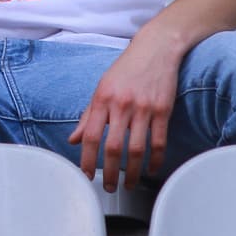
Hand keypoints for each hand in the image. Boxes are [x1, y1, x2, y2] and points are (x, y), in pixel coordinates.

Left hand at [67, 38, 181, 190]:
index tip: (86, 175)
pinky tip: (151, 169)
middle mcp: (121, 104)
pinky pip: (159, 141)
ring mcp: (143, 108)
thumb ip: (87, 116)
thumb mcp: (101, 88)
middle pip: (113, 147)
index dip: (86, 159)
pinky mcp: (163, 110)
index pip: (90, 135)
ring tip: (130, 184)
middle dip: (109, 172)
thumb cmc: (126, 69)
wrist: (155, 48)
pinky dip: (155, 160)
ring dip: (133, 172)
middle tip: (108, 187)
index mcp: (102, 99)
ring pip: (137, 149)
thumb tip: (72, 139)